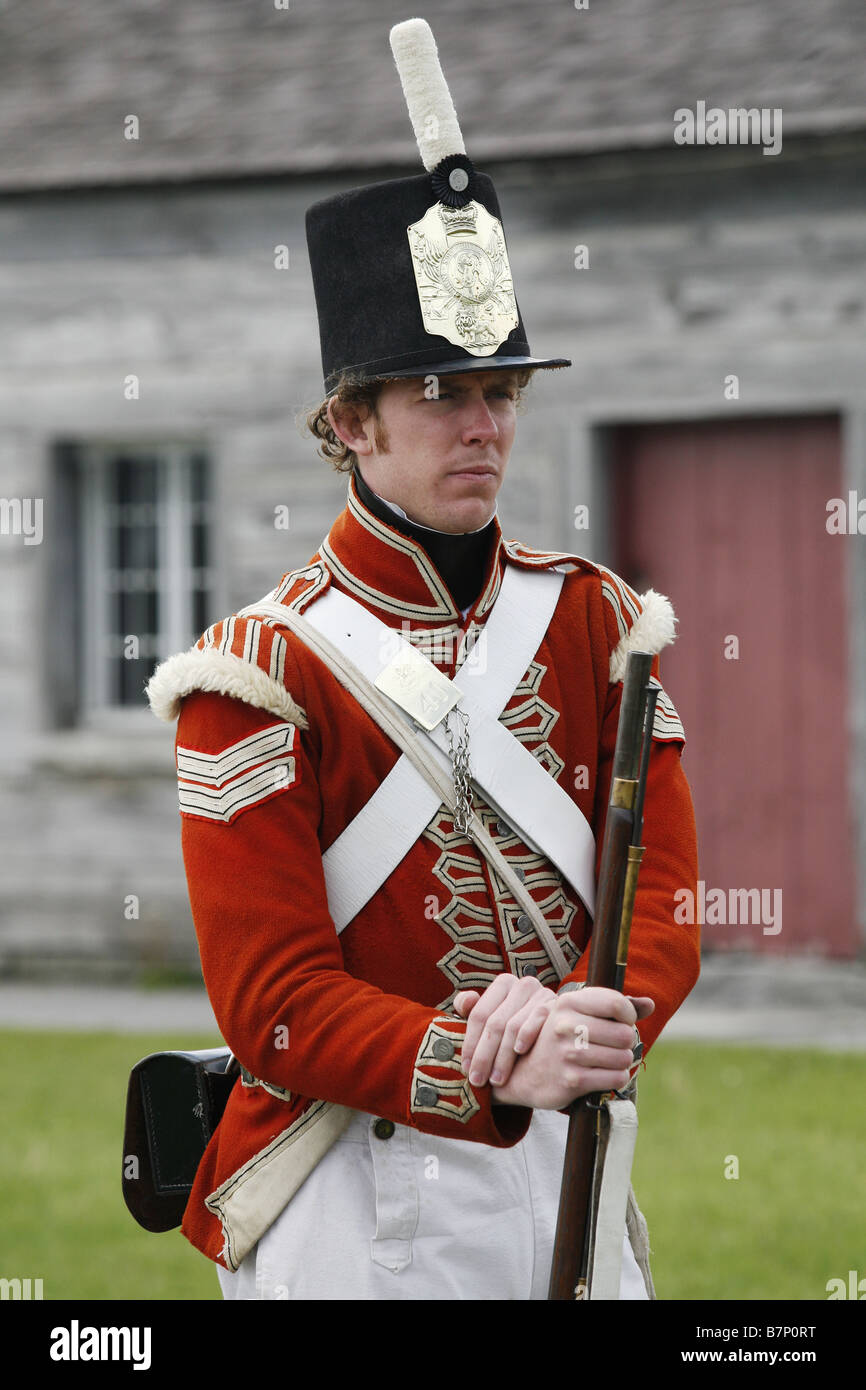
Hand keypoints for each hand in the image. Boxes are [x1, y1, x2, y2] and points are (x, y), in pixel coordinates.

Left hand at [452, 974, 556, 1087]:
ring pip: (513, 1026)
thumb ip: (471, 1009)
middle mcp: (523, 984)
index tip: (466, 1068)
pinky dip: (526, 1035)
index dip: (470, 1043)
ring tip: (496, 1078)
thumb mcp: (492, 1018)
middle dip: (484, 1055)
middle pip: (495, 1023)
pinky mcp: (557, 1005)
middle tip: (478, 1080)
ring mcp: (542, 993)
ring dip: (503, 1056)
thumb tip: (466, 1002)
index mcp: (503, 984)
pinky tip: (519, 1051)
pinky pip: (537, 1020)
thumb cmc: (514, 1029)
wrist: (553, 1036)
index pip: (479, 1015)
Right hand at [489, 987, 654, 1110]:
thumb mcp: (574, 1014)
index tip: (622, 1022)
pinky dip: (617, 1078)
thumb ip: (612, 1006)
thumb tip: (650, 1004)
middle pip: (624, 1033)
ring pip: (623, 1057)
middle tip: (614, 1046)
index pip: (616, 1004)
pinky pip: (616, 1078)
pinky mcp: (572, 1080)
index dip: (628, 1015)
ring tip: (609, 1060)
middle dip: (627, 1042)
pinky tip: (606, 1075)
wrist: (522, 1074)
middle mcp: (566, 1025)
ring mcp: (568, 1053)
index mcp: (567, 1003)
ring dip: (623, 1062)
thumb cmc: (556, 1040)